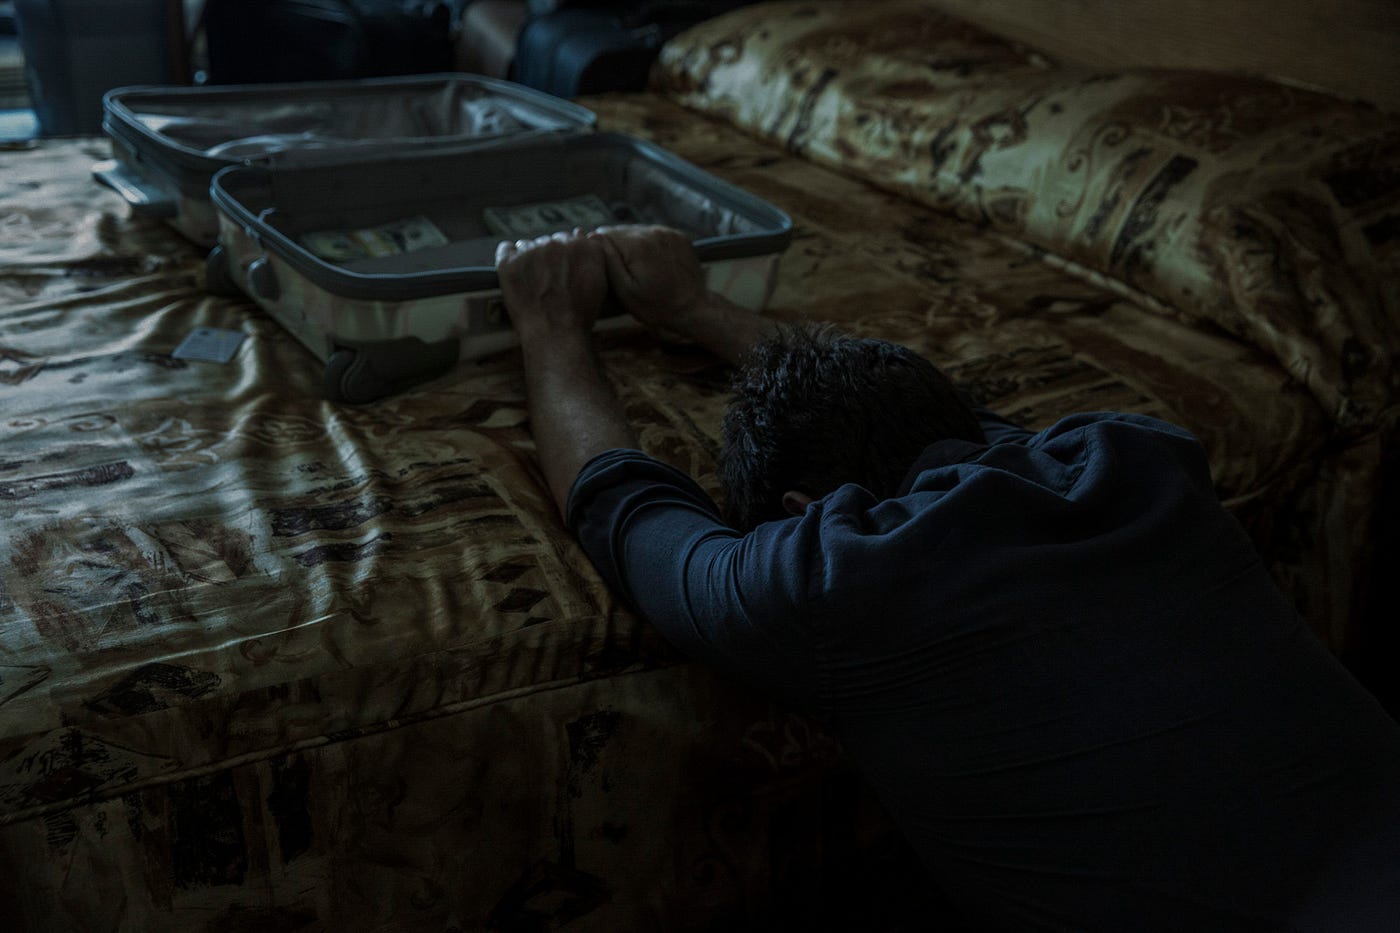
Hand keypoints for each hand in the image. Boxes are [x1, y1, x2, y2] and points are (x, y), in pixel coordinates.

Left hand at [495, 230, 608, 344]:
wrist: (556, 334)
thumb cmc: (580, 315)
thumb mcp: (600, 283)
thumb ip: (593, 256)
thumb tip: (585, 237)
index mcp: (583, 246)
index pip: (572, 238)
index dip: (568, 254)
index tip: (564, 267)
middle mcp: (557, 243)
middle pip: (551, 241)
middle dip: (550, 256)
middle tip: (550, 279)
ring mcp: (531, 251)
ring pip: (529, 245)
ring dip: (530, 257)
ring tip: (534, 281)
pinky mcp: (509, 262)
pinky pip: (506, 248)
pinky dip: (509, 256)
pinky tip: (516, 271)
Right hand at [593, 225, 707, 337]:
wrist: (693, 308)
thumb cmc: (656, 306)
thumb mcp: (625, 291)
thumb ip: (608, 261)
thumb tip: (593, 236)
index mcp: (637, 244)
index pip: (603, 233)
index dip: (600, 250)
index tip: (606, 267)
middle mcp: (652, 231)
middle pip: (619, 230)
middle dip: (616, 247)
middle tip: (623, 271)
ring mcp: (667, 232)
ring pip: (636, 231)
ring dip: (631, 245)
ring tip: (638, 269)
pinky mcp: (677, 235)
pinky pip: (653, 234)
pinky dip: (648, 245)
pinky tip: (652, 264)